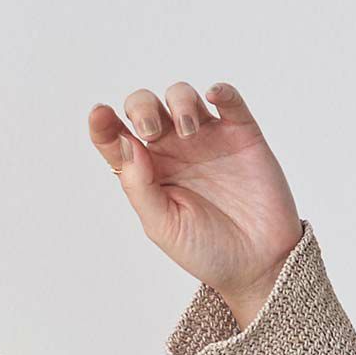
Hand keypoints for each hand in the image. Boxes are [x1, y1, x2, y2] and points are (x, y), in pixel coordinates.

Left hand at [87, 84, 303, 324]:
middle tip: (152, 132)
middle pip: (145, 108)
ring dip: (179, 102)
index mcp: (146, 174)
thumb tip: (126, 142)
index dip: (103, 124)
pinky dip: (221, 91)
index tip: (98, 115)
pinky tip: (214, 96)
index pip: (116, 141)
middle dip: (142, 109)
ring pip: (182, 97)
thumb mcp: (162, 225)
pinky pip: (230, 101)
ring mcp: (207, 139)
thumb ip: (139, 186)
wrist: (257, 263)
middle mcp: (172, 151)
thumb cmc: (205, 249)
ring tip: (189, 132)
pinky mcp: (241, 134)